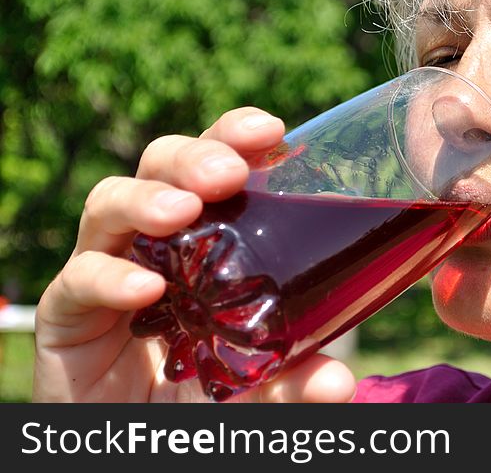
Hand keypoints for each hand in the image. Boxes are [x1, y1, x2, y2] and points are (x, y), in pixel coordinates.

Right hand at [33, 108, 356, 402]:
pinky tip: (145, 289)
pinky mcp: (69, 314)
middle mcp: (156, 243)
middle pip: (161, 166)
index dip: (235, 138)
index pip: (217, 166)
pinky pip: (78, 280)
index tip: (270, 131)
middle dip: (192, 156)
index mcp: (207, 238)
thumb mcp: (257, 389)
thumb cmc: (203, 395)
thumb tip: (339, 382)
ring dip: (145, 199)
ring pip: (109, 203)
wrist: (141, 445)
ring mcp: (109, 271)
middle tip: (227, 173)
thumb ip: (293, 382)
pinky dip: (107, 277)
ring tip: (182, 213)